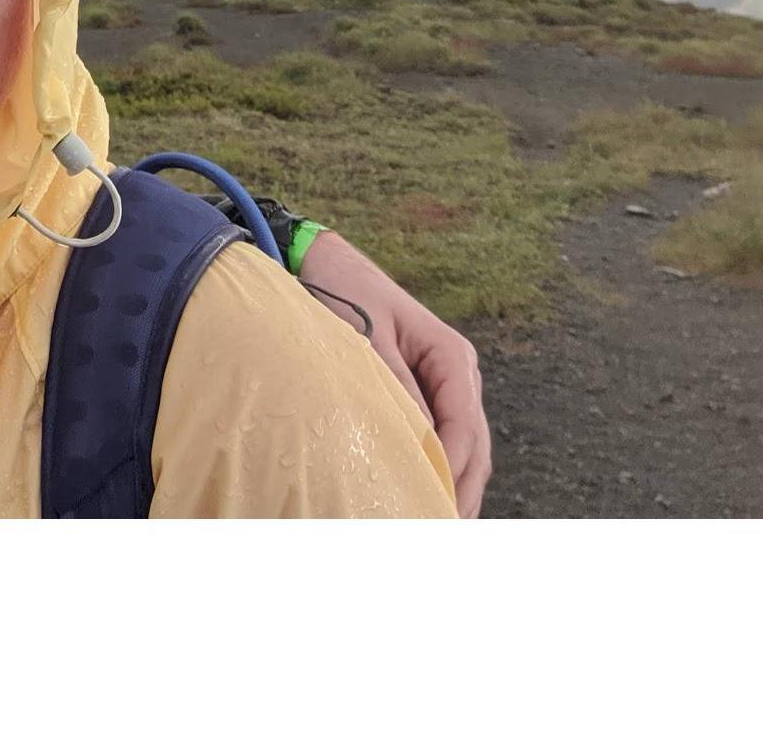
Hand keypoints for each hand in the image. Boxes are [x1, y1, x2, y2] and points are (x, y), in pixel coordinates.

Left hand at [297, 231, 490, 517]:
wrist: (322, 263)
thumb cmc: (342, 294)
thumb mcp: (366, 337)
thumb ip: (393, 386)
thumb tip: (417, 441)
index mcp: (451, 356)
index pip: (464, 425)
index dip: (453, 468)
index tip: (436, 503)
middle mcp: (456, 373)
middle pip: (473, 445)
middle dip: (460, 490)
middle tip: (438, 531)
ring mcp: (444, 386)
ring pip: (462, 448)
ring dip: (452, 486)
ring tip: (431, 525)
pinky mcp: (423, 393)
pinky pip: (439, 438)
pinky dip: (435, 469)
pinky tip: (419, 496)